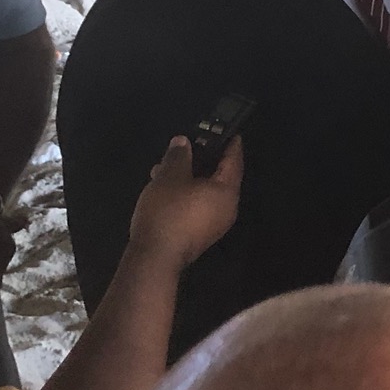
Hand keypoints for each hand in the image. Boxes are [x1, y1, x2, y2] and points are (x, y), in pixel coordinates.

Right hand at [128, 136, 242, 270]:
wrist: (155, 258)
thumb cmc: (168, 212)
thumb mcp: (170, 177)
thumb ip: (178, 156)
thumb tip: (183, 142)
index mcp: (227, 191)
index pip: (235, 160)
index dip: (231, 143)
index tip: (229, 130)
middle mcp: (227, 208)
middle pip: (220, 176)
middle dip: (203, 159)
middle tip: (190, 144)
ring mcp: (214, 223)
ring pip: (205, 191)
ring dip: (188, 176)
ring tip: (165, 165)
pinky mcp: (198, 234)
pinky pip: (197, 205)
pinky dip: (185, 192)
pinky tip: (164, 187)